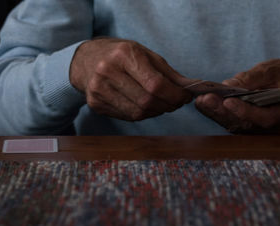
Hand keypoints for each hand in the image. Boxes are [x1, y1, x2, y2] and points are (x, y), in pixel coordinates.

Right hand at [70, 37, 193, 120]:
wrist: (87, 59)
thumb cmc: (122, 56)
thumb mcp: (147, 55)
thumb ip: (170, 74)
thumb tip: (193, 88)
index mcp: (124, 55)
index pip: (155, 84)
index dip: (175, 95)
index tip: (185, 97)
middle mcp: (108, 71)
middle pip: (147, 101)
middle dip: (168, 105)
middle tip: (176, 102)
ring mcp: (99, 89)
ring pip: (138, 113)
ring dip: (156, 111)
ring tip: (162, 104)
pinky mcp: (95, 104)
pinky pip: (127, 116)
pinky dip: (143, 114)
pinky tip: (146, 105)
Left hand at [195, 59, 279, 133]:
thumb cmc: (279, 75)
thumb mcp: (269, 70)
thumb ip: (251, 78)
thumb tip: (227, 85)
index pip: (267, 117)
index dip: (246, 112)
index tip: (228, 101)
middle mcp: (278, 125)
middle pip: (247, 124)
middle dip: (224, 112)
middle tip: (206, 99)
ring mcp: (262, 129)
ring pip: (236, 125)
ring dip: (216, 113)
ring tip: (202, 100)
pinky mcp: (248, 127)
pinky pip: (231, 122)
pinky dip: (215, 113)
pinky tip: (202, 103)